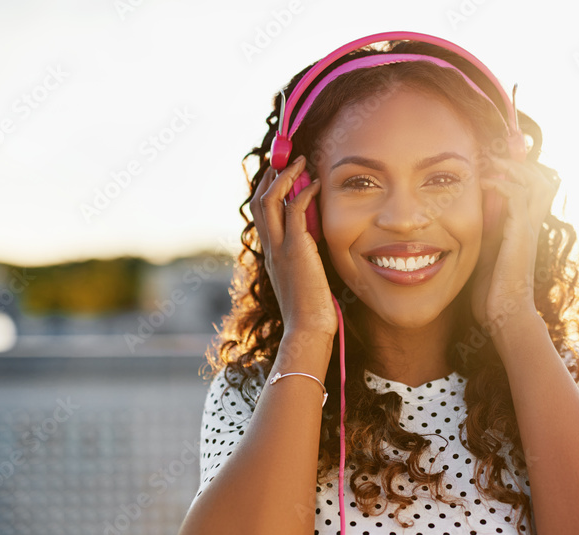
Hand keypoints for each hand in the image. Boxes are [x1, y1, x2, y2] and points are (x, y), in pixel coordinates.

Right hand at [249, 156, 336, 336]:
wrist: (307, 331)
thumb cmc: (312, 313)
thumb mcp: (306, 282)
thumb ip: (307, 263)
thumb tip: (320, 251)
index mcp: (271, 257)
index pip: (261, 217)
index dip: (267, 193)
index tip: (279, 176)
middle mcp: (270, 250)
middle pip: (258, 203)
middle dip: (270, 177)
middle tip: (284, 159)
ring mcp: (280, 249)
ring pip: (269, 201)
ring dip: (284, 177)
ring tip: (298, 161)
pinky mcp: (296, 250)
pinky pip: (295, 211)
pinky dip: (303, 192)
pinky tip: (315, 184)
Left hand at [470, 154, 559, 331]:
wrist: (505, 317)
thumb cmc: (493, 294)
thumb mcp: (485, 256)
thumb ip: (485, 235)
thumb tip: (470, 219)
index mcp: (524, 231)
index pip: (533, 191)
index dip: (517, 173)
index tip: (491, 164)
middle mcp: (531, 227)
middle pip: (543, 181)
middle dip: (520, 164)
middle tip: (493, 158)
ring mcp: (529, 230)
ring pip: (537, 182)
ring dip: (514, 168)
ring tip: (492, 163)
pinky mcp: (521, 235)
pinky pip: (517, 196)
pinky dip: (502, 183)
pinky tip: (484, 183)